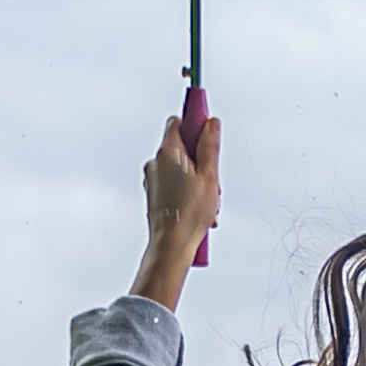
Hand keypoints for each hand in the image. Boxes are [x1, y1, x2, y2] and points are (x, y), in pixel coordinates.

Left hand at [130, 106, 223, 308]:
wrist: (171, 244)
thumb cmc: (189, 213)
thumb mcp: (209, 176)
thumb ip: (210, 146)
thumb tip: (212, 123)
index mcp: (168, 152)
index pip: (178, 121)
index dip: (194, 124)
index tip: (207, 130)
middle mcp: (156, 162)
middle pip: (182, 147)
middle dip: (201, 160)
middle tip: (213, 178)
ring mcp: (152, 179)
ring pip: (180, 168)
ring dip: (197, 179)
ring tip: (208, 200)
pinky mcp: (154, 193)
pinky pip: (174, 183)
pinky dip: (188, 190)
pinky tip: (200, 208)